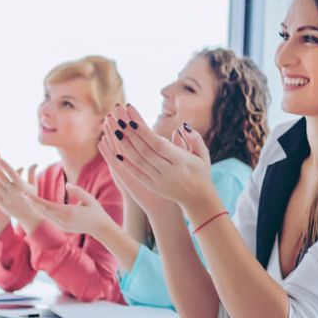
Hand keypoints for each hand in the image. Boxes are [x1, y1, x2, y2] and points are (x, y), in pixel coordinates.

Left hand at [0, 155, 43, 229]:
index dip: (4, 165)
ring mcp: (7, 198)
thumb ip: (32, 173)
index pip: (11, 172)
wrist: (30, 215)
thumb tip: (34, 163)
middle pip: (2, 178)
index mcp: (22, 186)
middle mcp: (14, 192)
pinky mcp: (2, 205)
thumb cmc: (32, 198)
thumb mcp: (33, 186)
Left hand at [26, 183, 115, 236]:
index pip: (47, 206)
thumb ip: (78, 191)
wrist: (101, 228)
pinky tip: (39, 207)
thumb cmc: (96, 211)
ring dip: (37, 208)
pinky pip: (51, 219)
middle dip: (33, 203)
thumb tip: (67, 184)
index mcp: (69, 212)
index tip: (26, 194)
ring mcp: (63, 226)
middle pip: (43, 211)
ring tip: (29, 200)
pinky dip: (44, 213)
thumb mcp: (90, 199)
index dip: (35, 200)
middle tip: (23, 195)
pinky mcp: (63, 228)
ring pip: (46, 216)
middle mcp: (63, 220)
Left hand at [102, 105, 216, 216]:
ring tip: (114, 130)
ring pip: (137, 161)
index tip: (132, 120)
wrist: (197, 199)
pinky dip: (124, 162)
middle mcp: (168, 171)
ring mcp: (158, 180)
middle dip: (130, 134)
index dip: (144, 133)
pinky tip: (115, 151)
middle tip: (118, 118)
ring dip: (124, 145)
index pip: (159, 145)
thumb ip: (194, 139)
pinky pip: (135, 172)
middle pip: (144, 151)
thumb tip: (181, 127)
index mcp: (181, 161)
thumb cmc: (201, 172)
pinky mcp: (151, 185)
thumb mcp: (203, 155)